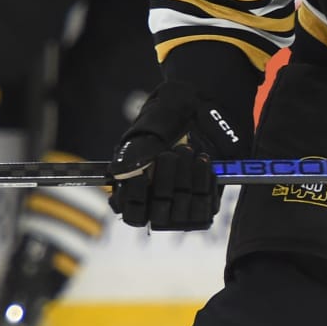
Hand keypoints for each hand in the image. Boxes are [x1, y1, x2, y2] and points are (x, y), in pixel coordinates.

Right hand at [109, 82, 247, 230]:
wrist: (201, 111)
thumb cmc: (167, 120)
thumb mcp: (148, 128)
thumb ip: (135, 150)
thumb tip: (120, 172)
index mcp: (135, 190)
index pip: (132, 213)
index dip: (135, 199)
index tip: (140, 176)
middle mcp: (158, 204)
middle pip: (159, 215)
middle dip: (165, 183)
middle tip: (170, 154)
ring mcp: (183, 208)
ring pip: (183, 212)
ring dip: (186, 181)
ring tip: (190, 151)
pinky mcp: (207, 204)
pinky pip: (206, 206)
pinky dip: (204, 182)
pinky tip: (203, 160)